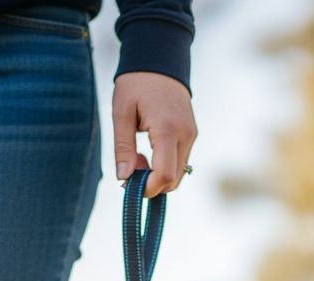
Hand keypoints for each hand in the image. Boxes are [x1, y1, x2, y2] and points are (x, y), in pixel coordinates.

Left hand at [113, 72, 196, 197]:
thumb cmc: (136, 83)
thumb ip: (123, 147)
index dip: (149, 188)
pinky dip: (165, 165)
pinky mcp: (192, 135)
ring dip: (158, 174)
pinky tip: (150, 150)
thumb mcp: (121, 112)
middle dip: (152, 182)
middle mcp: (185, 136)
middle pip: (173, 180)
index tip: (130, 184)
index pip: (165, 174)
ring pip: (178, 174)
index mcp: (167, 129)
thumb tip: (124, 178)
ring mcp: (191, 136)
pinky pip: (180, 162)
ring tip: (139, 155)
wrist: (160, 59)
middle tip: (131, 164)